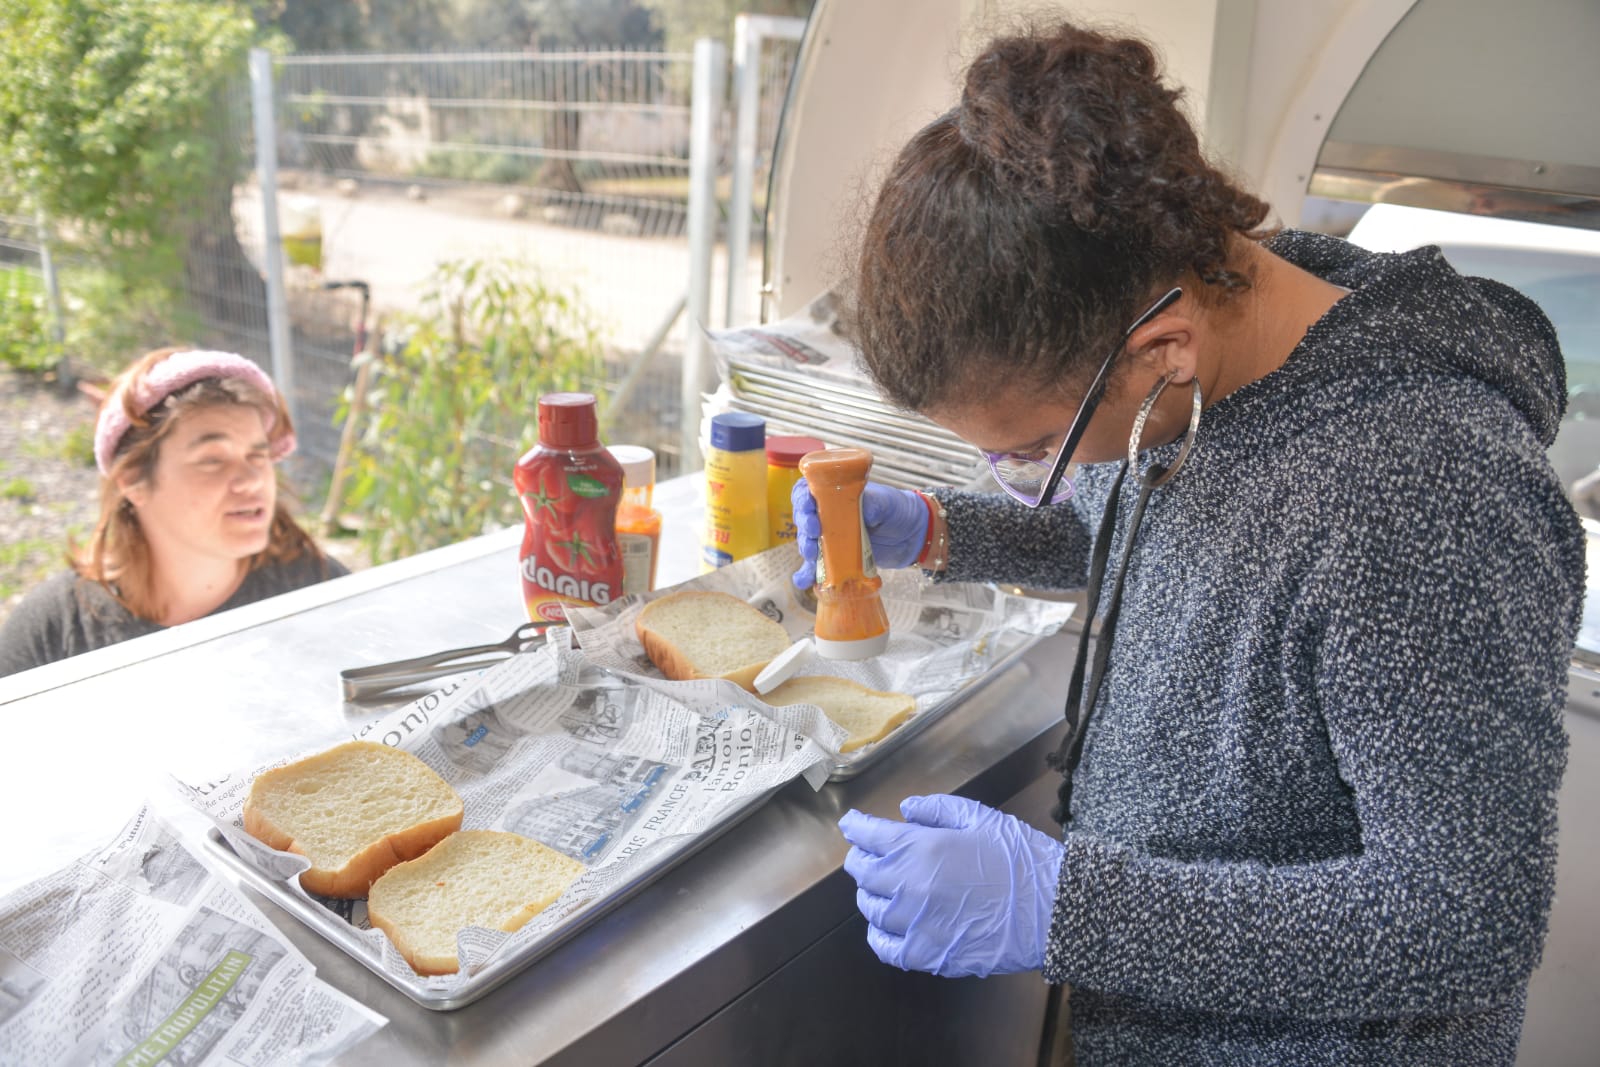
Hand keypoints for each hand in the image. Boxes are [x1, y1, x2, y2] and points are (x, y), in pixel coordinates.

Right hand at [791, 479, 929, 588]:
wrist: (912, 535)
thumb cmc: (897, 510)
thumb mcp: (886, 502)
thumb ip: (872, 505)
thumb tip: (860, 513)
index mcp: (835, 494)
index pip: (807, 492)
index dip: (802, 501)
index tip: (810, 511)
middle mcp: (828, 515)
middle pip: (804, 519)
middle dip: (804, 529)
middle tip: (813, 537)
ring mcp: (831, 537)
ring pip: (809, 543)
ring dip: (806, 551)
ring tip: (812, 559)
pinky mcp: (836, 558)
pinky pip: (818, 567)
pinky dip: (809, 574)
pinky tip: (805, 582)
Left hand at [838, 794, 1064, 977]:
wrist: (1053, 910)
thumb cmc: (1021, 860)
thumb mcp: (981, 818)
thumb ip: (936, 810)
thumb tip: (905, 810)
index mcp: (920, 847)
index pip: (867, 835)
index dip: (856, 827)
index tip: (853, 824)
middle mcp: (908, 885)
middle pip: (861, 871)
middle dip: (862, 857)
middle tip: (871, 854)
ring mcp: (914, 923)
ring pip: (870, 907)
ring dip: (872, 893)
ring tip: (885, 887)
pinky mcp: (927, 955)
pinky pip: (884, 947)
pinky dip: (880, 933)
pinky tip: (888, 925)